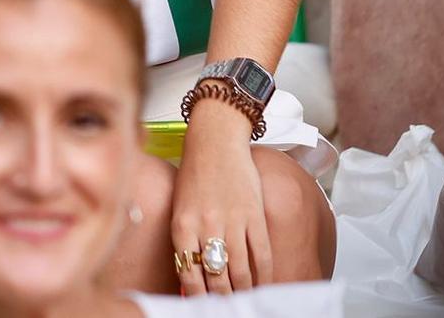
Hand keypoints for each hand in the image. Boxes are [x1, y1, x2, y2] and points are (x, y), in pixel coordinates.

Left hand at [171, 100, 270, 295]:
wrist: (214, 142)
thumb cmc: (194, 175)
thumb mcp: (180, 208)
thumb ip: (185, 241)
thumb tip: (192, 276)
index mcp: (182, 225)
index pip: (189, 274)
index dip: (197, 297)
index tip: (202, 308)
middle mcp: (206, 226)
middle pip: (216, 277)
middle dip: (221, 299)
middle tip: (225, 308)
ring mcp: (232, 221)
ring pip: (240, 271)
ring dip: (243, 292)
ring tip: (243, 302)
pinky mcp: (254, 215)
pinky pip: (261, 254)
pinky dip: (264, 275)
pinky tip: (263, 285)